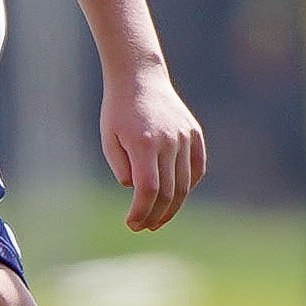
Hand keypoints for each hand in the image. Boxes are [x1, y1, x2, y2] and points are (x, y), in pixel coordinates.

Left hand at [98, 65, 205, 231]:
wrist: (139, 78)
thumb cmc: (118, 111)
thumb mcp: (109, 139)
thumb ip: (121, 168)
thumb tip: (136, 190)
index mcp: (144, 143)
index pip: (148, 189)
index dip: (141, 211)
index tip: (131, 223)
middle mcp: (169, 141)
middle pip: (168, 191)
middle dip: (155, 215)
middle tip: (142, 227)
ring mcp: (185, 137)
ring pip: (184, 184)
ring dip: (172, 207)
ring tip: (157, 220)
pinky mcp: (195, 133)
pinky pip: (196, 168)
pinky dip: (188, 186)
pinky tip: (174, 198)